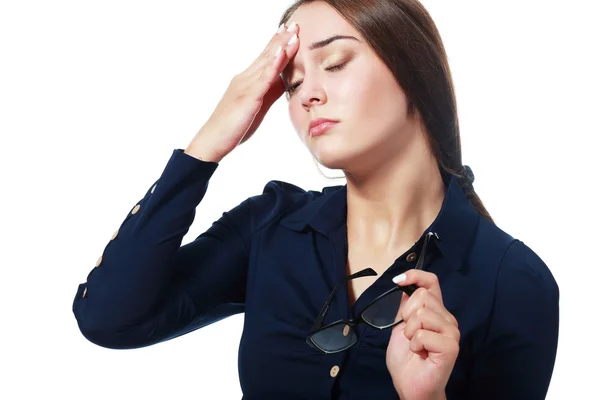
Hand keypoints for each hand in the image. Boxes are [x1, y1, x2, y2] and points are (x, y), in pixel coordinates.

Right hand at [186, 22, 299, 161]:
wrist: (212, 140)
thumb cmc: (232, 127)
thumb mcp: (257, 106)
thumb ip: (270, 92)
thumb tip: (284, 81)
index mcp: (247, 81)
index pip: (264, 58)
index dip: (276, 44)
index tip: (288, 31)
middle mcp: (245, 78)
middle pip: (266, 55)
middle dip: (281, 38)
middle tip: (294, 24)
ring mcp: (246, 85)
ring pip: (267, 61)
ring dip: (281, 45)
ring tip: (293, 32)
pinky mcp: (249, 96)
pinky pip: (264, 77)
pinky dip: (274, 64)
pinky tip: (282, 53)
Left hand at [386, 270, 458, 399]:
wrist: (411, 387)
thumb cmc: (407, 361)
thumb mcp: (399, 329)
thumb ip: (404, 310)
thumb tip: (404, 289)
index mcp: (436, 312)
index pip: (432, 282)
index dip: (416, 276)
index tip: (399, 280)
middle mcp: (447, 319)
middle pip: (422, 296)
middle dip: (407, 314)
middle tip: (410, 335)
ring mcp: (451, 332)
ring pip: (421, 313)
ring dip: (410, 331)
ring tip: (415, 345)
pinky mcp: (451, 346)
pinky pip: (423, 333)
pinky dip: (414, 344)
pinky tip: (420, 353)